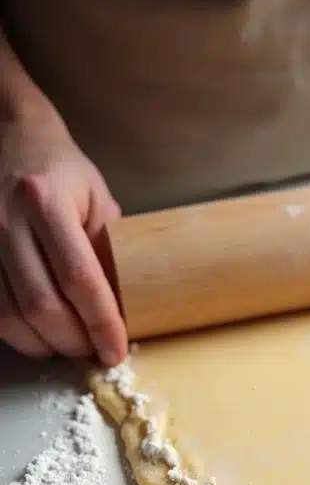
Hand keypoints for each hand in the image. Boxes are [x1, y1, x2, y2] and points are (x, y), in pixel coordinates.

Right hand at [0, 110, 125, 363]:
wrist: (6, 134)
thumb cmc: (61, 171)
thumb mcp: (96, 199)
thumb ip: (108, 248)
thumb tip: (123, 305)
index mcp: (45, 201)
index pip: (79, 278)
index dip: (100, 322)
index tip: (116, 350)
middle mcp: (5, 220)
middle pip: (41, 305)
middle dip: (73, 340)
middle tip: (94, 350)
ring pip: (9, 315)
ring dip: (44, 343)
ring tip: (69, 344)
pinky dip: (17, 333)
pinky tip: (39, 334)